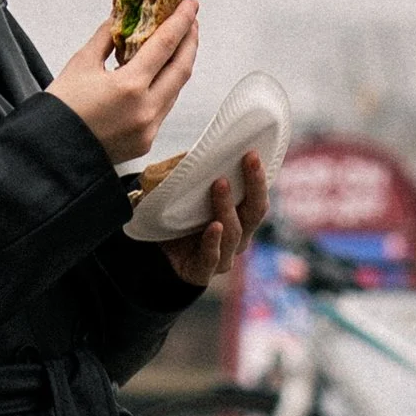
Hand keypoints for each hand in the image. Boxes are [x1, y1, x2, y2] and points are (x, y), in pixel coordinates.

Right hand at [50, 0, 199, 166]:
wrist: (53, 152)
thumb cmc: (61, 108)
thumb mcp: (81, 63)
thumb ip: (107, 37)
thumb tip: (122, 18)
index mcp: (130, 87)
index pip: (165, 46)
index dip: (181, 21)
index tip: (190, 4)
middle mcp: (147, 110)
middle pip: (182, 69)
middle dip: (189, 42)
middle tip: (190, 21)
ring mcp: (150, 129)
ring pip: (176, 90)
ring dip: (180, 65)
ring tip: (177, 44)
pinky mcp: (147, 141)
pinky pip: (164, 108)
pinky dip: (166, 87)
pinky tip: (160, 74)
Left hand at [161, 150, 269, 288]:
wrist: (156, 257)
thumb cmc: (177, 221)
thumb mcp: (187, 194)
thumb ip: (197, 175)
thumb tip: (204, 143)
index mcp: (240, 220)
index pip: (257, 198)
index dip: (258, 177)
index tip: (253, 153)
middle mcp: (238, 239)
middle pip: (254, 213)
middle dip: (254, 185)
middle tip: (248, 160)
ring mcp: (223, 257)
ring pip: (234, 233)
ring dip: (227, 207)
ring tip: (219, 184)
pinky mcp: (202, 272)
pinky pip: (212, 257)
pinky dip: (213, 241)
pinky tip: (214, 226)